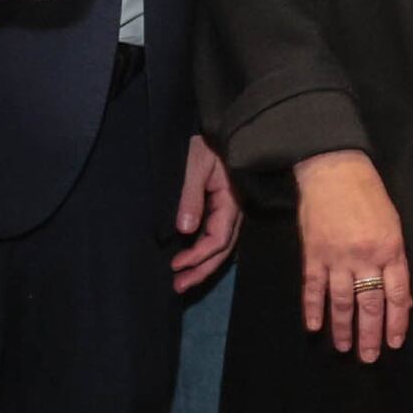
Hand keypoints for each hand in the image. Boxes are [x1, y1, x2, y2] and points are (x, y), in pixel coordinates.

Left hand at [170, 136, 240, 292]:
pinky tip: (192, 258)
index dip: (197, 256)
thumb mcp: (196, 164)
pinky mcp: (226, 206)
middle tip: (178, 287)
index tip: (176, 265)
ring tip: (182, 281)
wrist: (222, 125)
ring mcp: (233, 210)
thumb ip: (191, 196)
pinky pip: (219, 234)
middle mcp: (236, 210)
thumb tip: (185, 230)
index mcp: (232, 202)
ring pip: (222, 245)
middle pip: (222, 250)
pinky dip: (205, 250)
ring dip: (203, 264)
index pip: (218, 239)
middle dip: (201, 270)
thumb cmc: (209, 141)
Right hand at [293, 150, 410, 361]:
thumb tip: (401, 298)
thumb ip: (396, 261)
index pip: (397, 295)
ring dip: (343, 328)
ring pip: (341, 301)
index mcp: (390, 249)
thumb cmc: (369, 195)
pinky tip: (313, 326)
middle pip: (370, 304)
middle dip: (370, 335)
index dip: (397, 321)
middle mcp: (365, 257)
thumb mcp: (393, 225)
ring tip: (344, 348)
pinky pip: (313, 287)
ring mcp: (337, 257)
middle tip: (368, 357)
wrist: (333, 170)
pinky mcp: (313, 253)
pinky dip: (312, 309)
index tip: (394, 343)